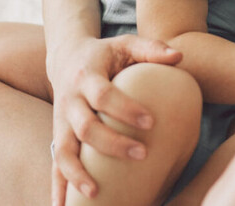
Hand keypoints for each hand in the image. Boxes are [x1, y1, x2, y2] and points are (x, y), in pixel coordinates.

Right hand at [47, 34, 181, 205]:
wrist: (67, 58)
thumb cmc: (106, 53)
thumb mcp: (127, 43)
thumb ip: (152, 48)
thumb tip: (180, 56)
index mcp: (87, 76)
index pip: (103, 95)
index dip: (125, 109)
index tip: (151, 122)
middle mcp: (70, 101)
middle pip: (85, 127)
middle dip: (112, 144)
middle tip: (142, 154)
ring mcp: (60, 121)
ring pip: (63, 151)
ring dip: (78, 174)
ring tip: (97, 193)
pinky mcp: (57, 135)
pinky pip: (54, 163)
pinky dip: (58, 185)